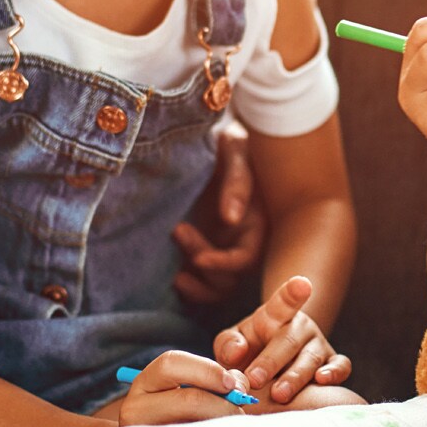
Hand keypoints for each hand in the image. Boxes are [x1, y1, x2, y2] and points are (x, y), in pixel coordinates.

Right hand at [114, 350, 251, 425]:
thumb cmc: (182, 413)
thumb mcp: (191, 388)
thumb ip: (218, 379)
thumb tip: (239, 387)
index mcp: (145, 383)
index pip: (171, 364)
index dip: (207, 370)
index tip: (231, 384)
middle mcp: (135, 409)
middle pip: (188, 398)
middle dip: (223, 403)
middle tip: (240, 409)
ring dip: (223, 425)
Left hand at [173, 124, 267, 305]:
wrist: (212, 139)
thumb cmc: (231, 140)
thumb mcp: (237, 151)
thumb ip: (238, 182)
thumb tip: (231, 218)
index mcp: (256, 223)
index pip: (246, 259)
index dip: (224, 264)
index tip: (199, 259)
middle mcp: (240, 241)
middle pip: (229, 277)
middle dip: (204, 265)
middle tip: (179, 231)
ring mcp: (220, 247)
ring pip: (214, 285)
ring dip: (196, 287)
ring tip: (174, 276)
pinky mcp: (201, 247)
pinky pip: (197, 278)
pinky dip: (188, 285)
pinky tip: (170, 275)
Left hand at [215, 275, 350, 403]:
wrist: (270, 367)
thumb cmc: (248, 352)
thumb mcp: (231, 343)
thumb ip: (228, 344)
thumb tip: (237, 352)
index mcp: (275, 316)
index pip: (283, 302)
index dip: (293, 293)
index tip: (302, 284)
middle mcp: (301, 327)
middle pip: (289, 340)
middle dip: (271, 361)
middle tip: (254, 379)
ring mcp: (319, 344)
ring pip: (312, 357)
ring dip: (295, 376)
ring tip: (279, 394)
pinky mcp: (333, 362)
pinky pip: (341, 366)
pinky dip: (335, 373)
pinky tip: (322, 380)